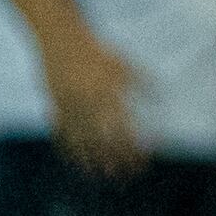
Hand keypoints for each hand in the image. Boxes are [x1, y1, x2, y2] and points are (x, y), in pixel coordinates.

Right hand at [38, 24, 144, 177]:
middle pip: (104, 140)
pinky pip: (61, 134)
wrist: (59, 38)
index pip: (124, 129)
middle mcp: (87, 104)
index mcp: (107, 93)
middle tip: (127, 176)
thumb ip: (142, 82)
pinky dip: (70, 150)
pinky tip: (77, 162)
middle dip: (117, 160)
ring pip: (82, 142)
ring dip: (94, 161)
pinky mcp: (53, 107)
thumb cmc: (96, 50)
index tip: (144, 161)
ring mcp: (68, 108)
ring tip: (105, 176)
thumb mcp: (123, 62)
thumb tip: (161, 99)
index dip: (134, 148)